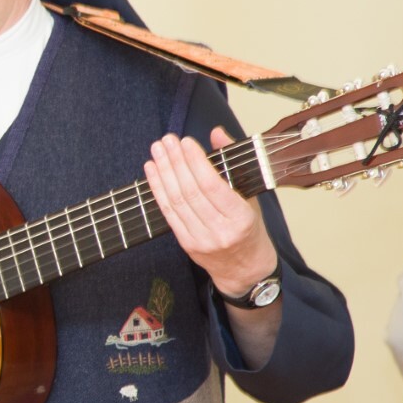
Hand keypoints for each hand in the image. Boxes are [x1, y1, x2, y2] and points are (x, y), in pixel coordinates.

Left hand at [144, 128, 276, 294]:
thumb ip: (232, 163)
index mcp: (240, 218)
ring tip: (157, 151)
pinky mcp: (186, 244)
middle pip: (191, 192)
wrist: (245, 270)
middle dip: (176, 162)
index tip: (186, 142)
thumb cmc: (250, 228)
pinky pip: (168, 213)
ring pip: (177, 202)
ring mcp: (200, 239)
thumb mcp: (250, 195)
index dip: (196, 163)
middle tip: (167, 141)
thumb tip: (217, 133)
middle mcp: (219, 231)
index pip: (212, 186)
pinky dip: (158, 190)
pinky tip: (153, 171)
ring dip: (163, 173)